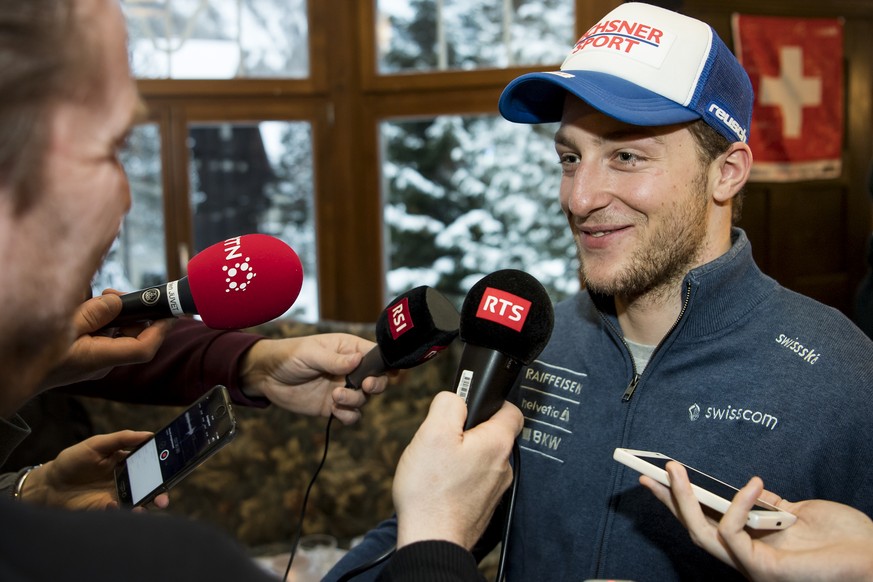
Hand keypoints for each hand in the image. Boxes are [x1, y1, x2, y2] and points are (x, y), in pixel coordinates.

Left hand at [18, 430, 168, 510]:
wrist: (49, 485)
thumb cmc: (73, 460)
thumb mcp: (97, 444)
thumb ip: (122, 438)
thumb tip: (149, 434)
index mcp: (129, 463)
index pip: (152, 465)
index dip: (165, 468)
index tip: (173, 469)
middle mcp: (127, 481)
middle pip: (151, 488)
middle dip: (160, 495)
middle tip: (163, 500)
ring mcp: (118, 496)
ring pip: (139, 503)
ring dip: (143, 507)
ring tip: (141, 509)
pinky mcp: (105, 510)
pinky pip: (118, 513)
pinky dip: (118, 511)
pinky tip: (110, 505)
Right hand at [39, 290, 173, 389]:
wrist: (11, 372)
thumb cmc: (35, 352)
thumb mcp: (66, 324)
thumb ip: (96, 312)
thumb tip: (117, 302)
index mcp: (102, 358)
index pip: (145, 348)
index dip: (161, 329)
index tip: (169, 312)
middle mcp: (103, 362)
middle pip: (134, 336)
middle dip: (134, 313)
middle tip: (117, 295)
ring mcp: (95, 360)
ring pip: (119, 335)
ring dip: (116, 315)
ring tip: (101, 298)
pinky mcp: (86, 355)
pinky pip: (104, 336)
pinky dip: (103, 321)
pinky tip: (89, 309)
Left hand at [238, 333, 388, 424]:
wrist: (267, 377)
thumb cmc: (289, 356)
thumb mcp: (310, 353)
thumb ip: (334, 359)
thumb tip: (358, 360)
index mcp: (348, 349)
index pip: (376, 355)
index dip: (385, 364)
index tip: (388, 373)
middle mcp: (351, 369)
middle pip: (377, 379)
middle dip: (375, 385)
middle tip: (365, 386)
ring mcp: (343, 388)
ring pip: (364, 399)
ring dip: (355, 400)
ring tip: (336, 397)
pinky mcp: (334, 407)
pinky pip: (351, 415)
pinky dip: (348, 415)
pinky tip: (335, 410)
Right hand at [393, 392, 523, 549]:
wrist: (432, 541)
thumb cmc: (431, 491)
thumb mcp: (432, 432)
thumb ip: (449, 404)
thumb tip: (455, 397)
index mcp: (497, 443)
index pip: (512, 410)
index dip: (492, 401)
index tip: (471, 404)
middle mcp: (502, 466)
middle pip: (492, 435)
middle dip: (468, 431)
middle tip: (442, 437)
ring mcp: (494, 489)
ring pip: (481, 459)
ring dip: (462, 456)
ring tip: (437, 463)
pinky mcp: (482, 506)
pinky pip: (473, 481)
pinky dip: (459, 478)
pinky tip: (439, 484)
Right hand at [641, 461, 872, 581]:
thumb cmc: (847, 539)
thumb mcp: (799, 512)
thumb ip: (768, 506)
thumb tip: (746, 490)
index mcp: (755, 546)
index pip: (708, 522)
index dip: (680, 502)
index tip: (659, 476)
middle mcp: (749, 560)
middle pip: (695, 530)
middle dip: (668, 501)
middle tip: (649, 473)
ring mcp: (754, 567)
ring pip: (702, 534)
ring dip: (682, 500)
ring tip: (674, 469)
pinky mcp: (765, 570)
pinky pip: (733, 535)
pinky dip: (736, 507)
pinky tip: (751, 483)